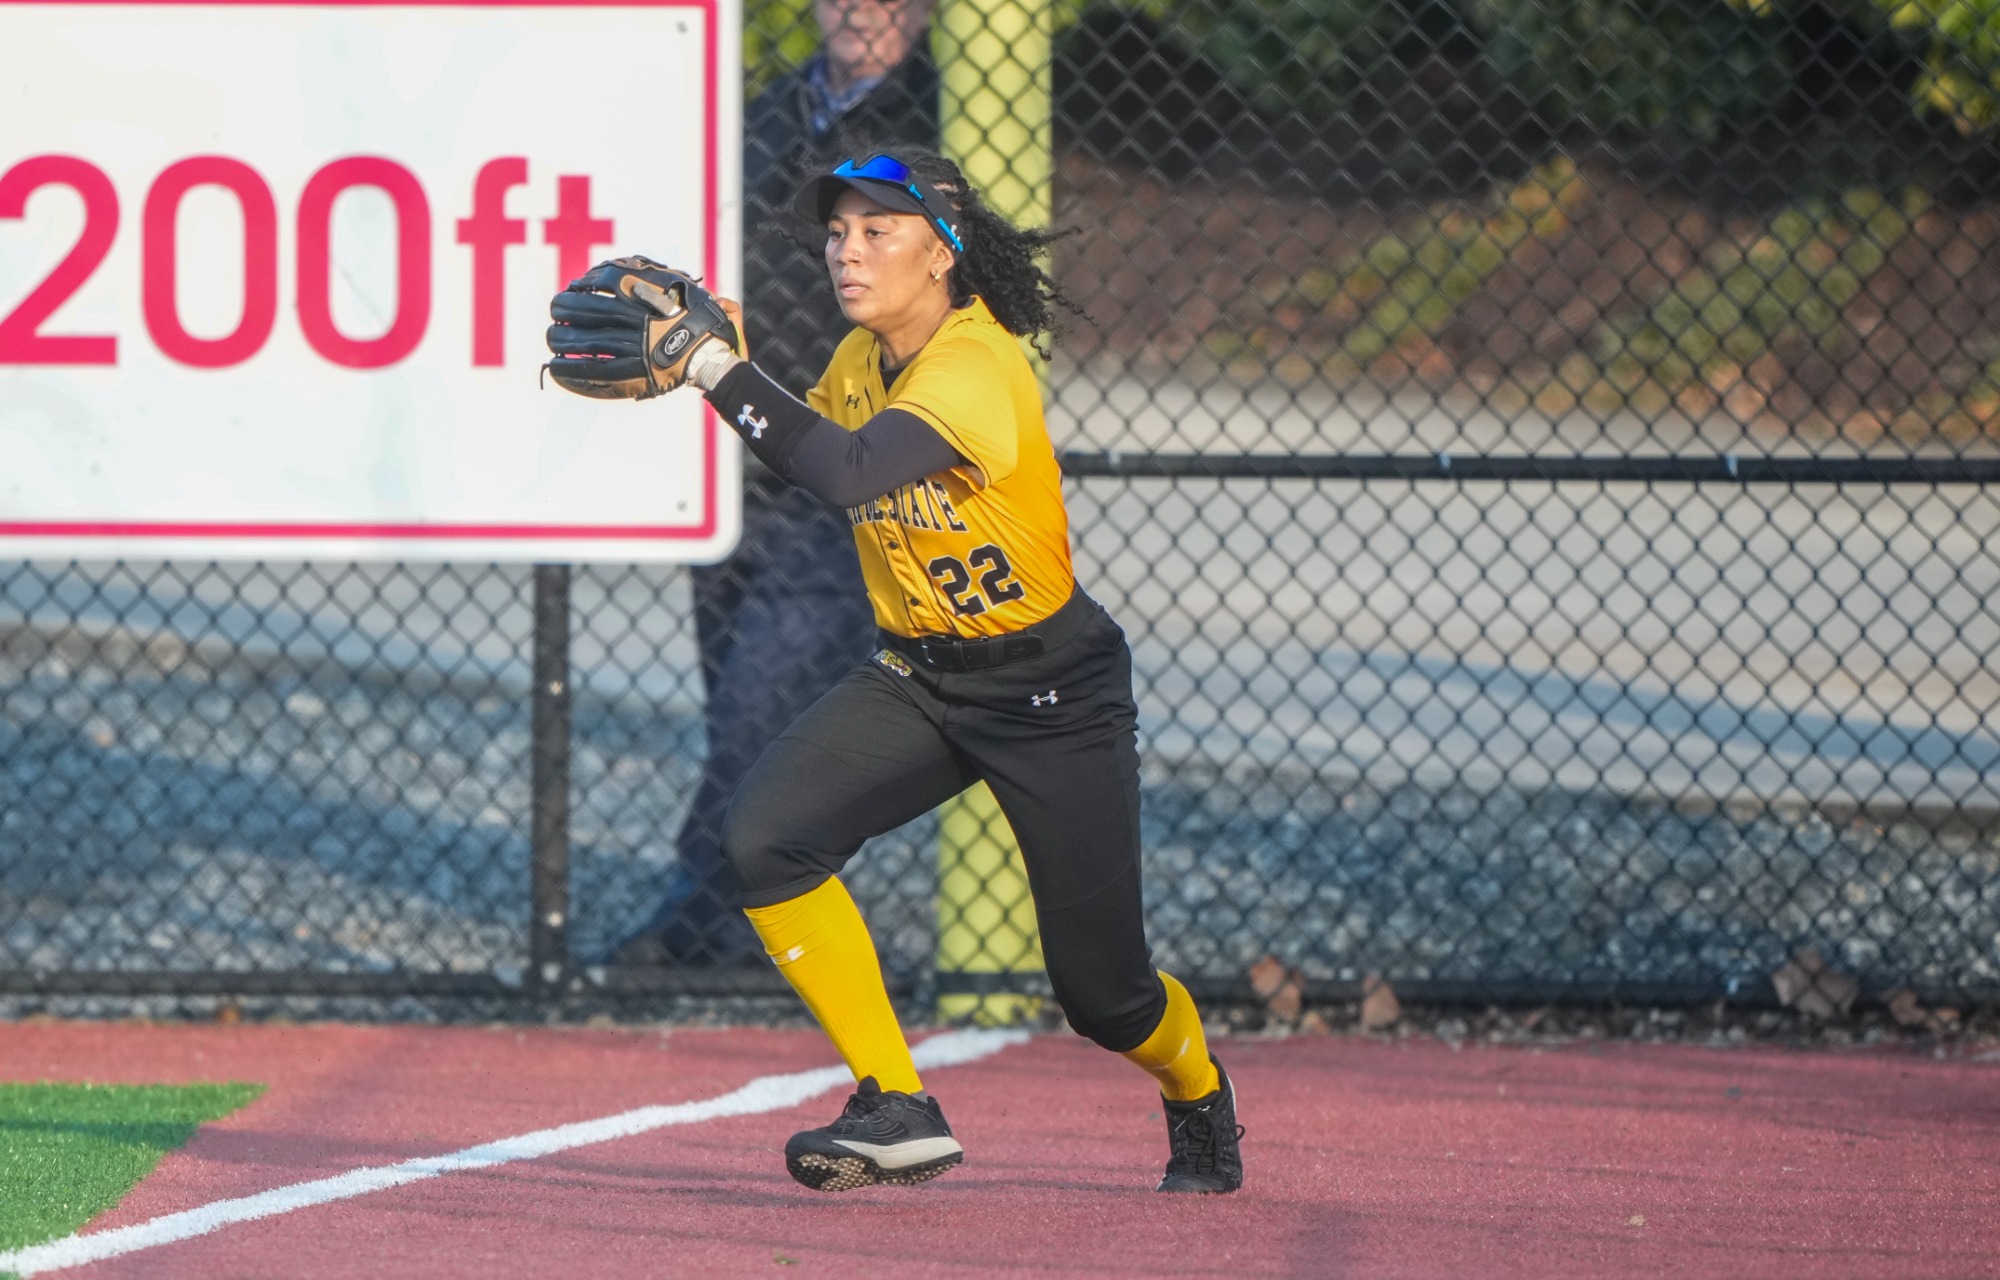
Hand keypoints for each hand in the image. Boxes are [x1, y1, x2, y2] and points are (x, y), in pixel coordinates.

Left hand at [543, 256, 740, 399]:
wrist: (713, 356)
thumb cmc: (699, 318)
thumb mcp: (678, 285)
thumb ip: (649, 275)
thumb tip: (611, 273)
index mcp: (648, 297)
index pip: (603, 282)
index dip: (582, 285)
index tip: (572, 289)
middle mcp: (636, 320)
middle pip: (585, 310)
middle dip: (564, 310)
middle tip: (555, 312)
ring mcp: (634, 349)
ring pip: (585, 342)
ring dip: (562, 339)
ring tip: (551, 338)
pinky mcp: (635, 375)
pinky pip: (596, 373)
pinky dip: (572, 371)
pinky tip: (555, 367)